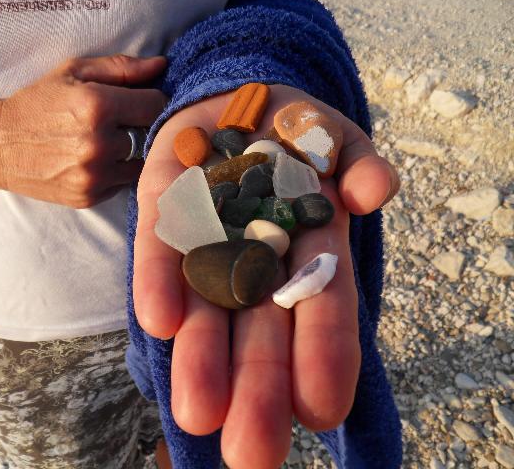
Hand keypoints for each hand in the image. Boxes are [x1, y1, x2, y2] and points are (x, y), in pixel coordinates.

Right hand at [0, 55, 166, 207]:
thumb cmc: (37, 102)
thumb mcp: (74, 72)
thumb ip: (121, 68)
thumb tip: (161, 66)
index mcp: (97, 106)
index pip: (157, 105)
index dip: (152, 101)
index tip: (140, 101)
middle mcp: (99, 144)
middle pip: (152, 136)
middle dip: (143, 126)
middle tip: (125, 121)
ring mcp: (95, 175)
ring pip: (141, 163)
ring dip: (133, 152)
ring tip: (109, 141)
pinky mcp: (89, 197)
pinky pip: (123, 183)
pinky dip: (116, 172)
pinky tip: (95, 160)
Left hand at [134, 85, 398, 466]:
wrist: (235, 100)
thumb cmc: (295, 130)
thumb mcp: (336, 138)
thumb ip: (359, 162)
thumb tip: (376, 190)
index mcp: (306, 250)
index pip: (320, 311)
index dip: (323, 356)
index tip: (319, 409)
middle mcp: (254, 259)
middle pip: (257, 329)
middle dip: (256, 387)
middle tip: (251, 451)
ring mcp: (204, 239)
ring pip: (204, 307)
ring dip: (201, 357)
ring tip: (197, 412)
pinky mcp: (162, 212)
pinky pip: (159, 250)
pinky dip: (159, 283)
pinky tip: (158, 321)